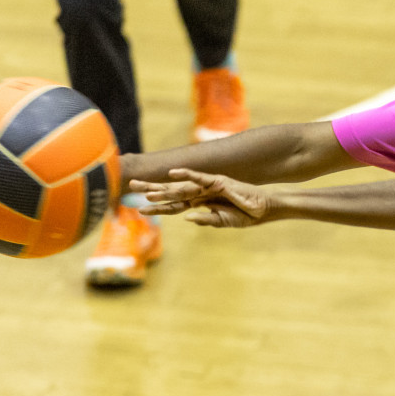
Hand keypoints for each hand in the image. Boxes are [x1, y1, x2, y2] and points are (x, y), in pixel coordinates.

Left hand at [131, 168, 273, 226]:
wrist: (264, 209)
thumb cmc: (246, 215)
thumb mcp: (224, 221)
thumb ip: (206, 220)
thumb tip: (187, 218)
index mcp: (200, 203)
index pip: (174, 205)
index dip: (158, 207)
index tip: (139, 209)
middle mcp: (200, 193)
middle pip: (172, 192)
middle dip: (151, 190)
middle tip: (131, 187)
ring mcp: (208, 186)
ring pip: (181, 186)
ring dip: (163, 187)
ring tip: (144, 188)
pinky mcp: (218, 182)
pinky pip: (200, 177)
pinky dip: (187, 174)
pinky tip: (173, 173)